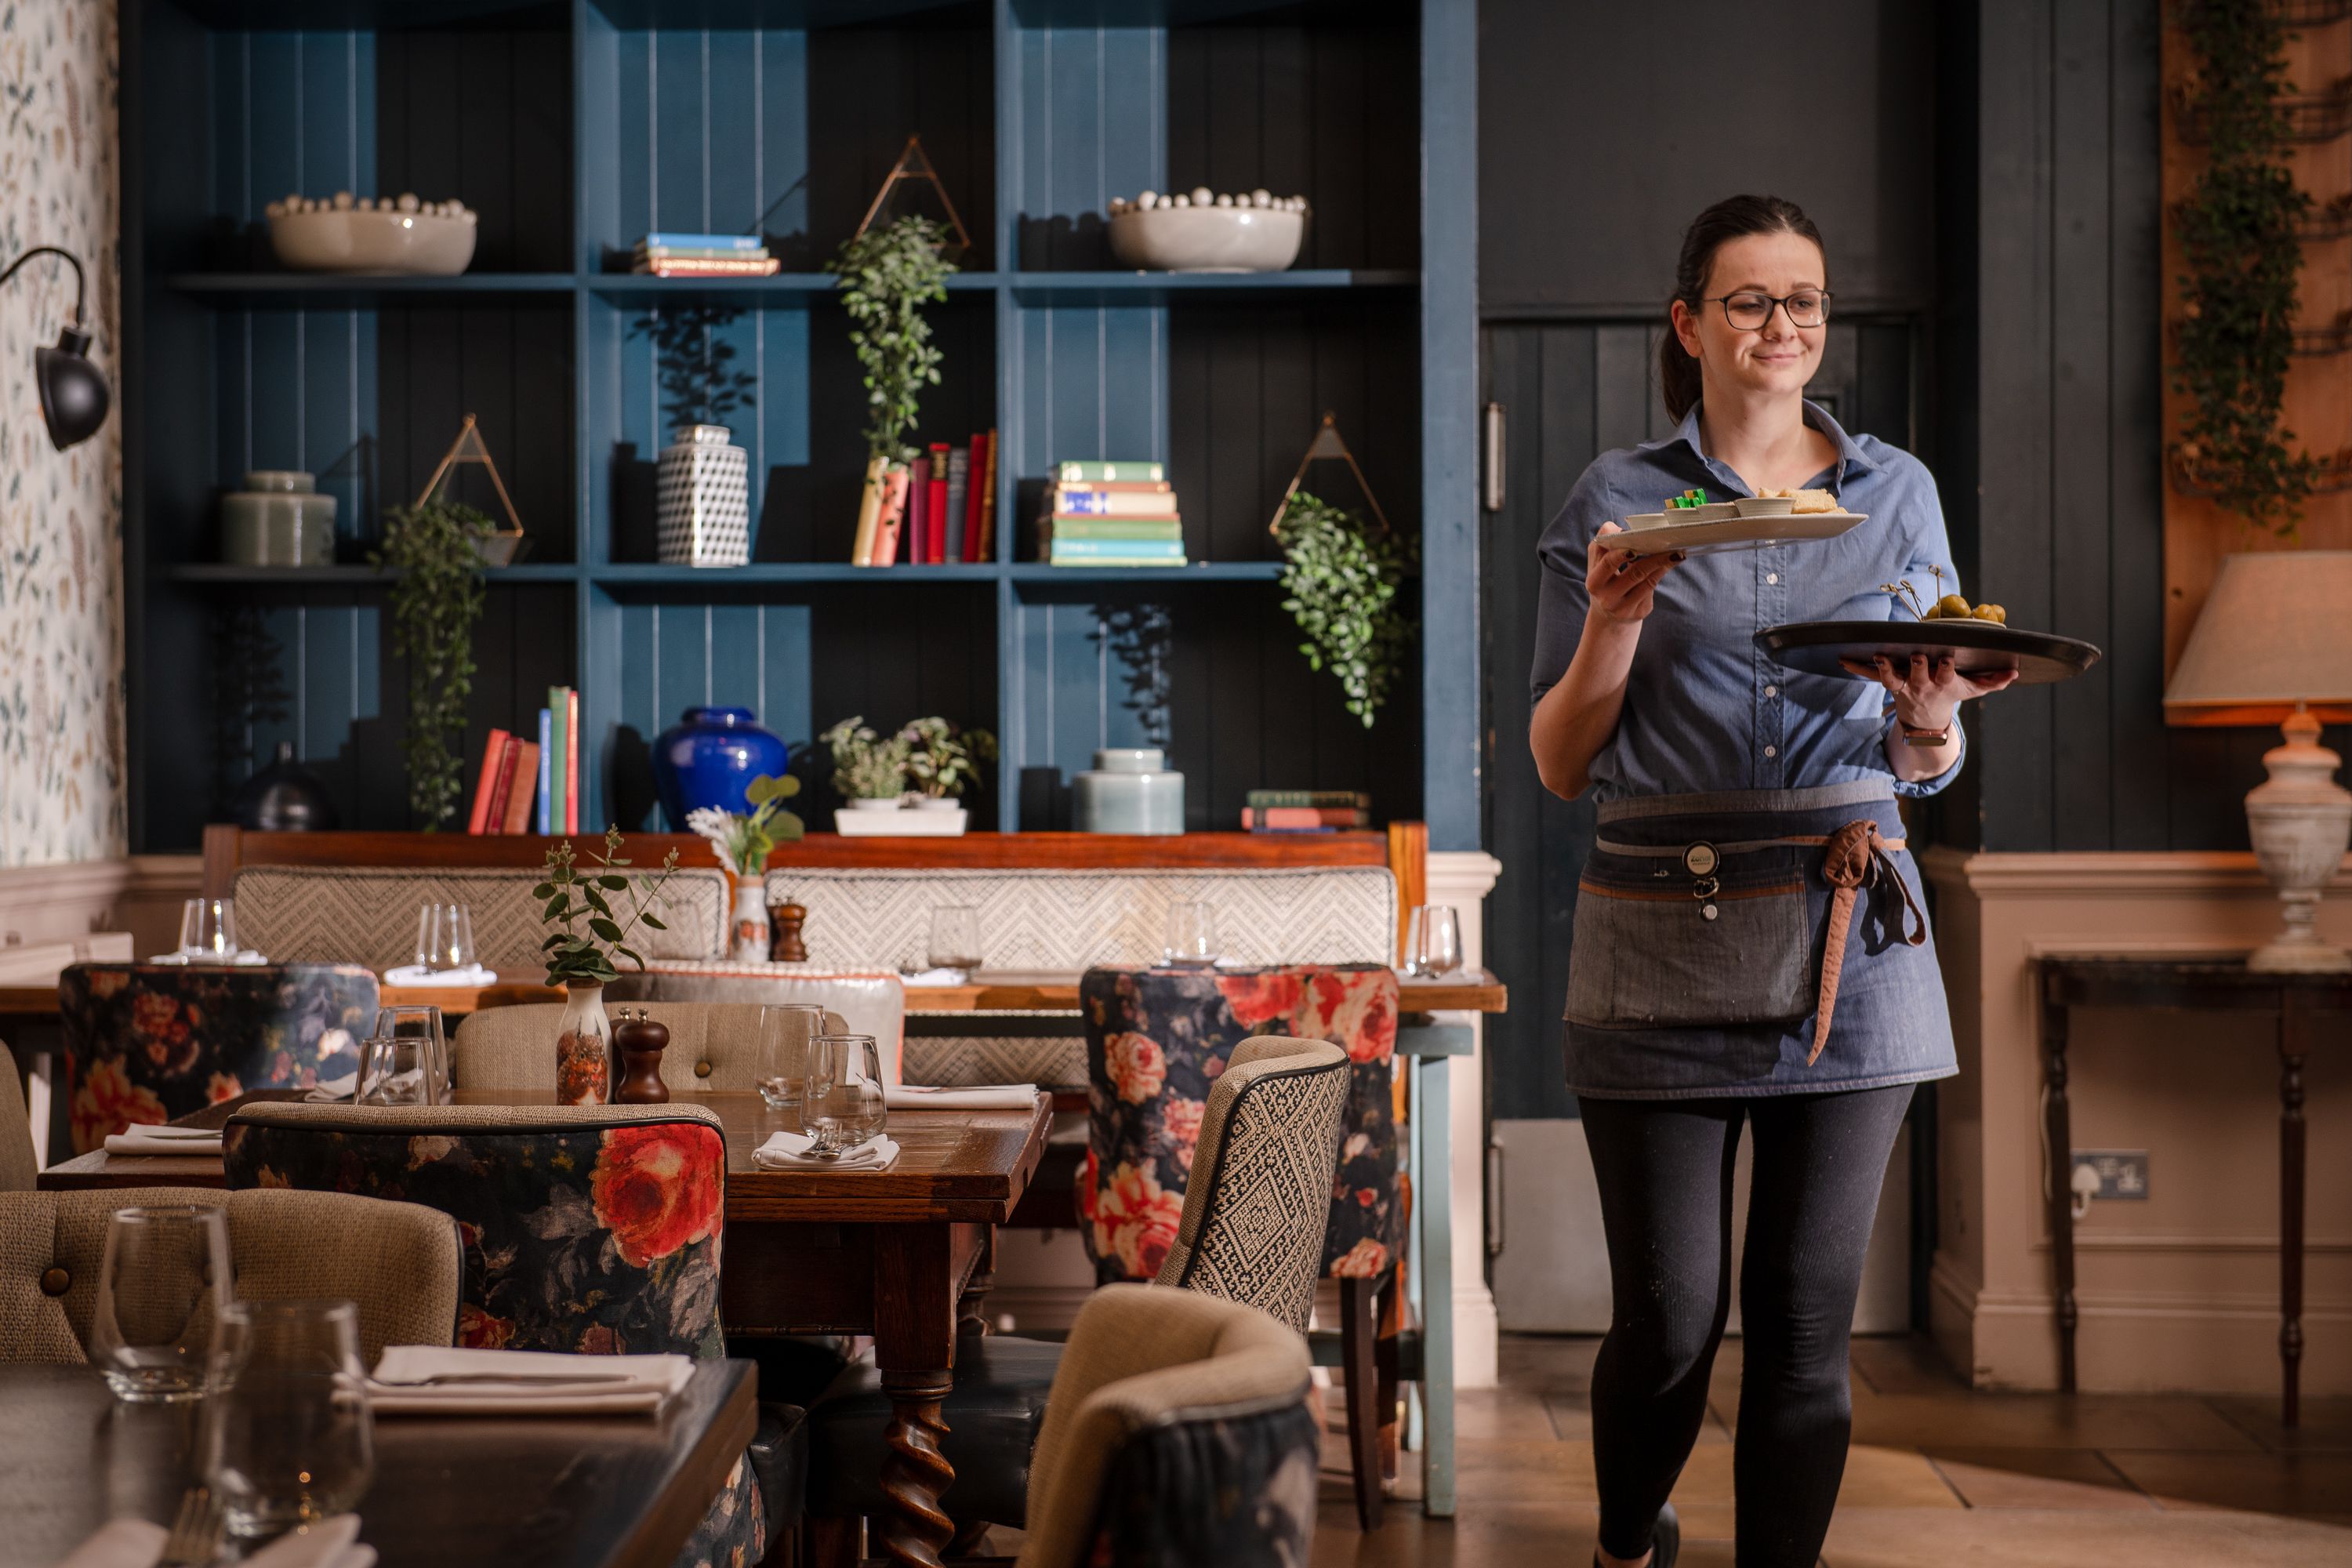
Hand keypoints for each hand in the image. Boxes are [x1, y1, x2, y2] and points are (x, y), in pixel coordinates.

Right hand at [1586, 523, 1683, 624]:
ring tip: (1676, 553)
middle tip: (1669, 546)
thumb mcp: (1596, 564)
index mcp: (1594, 582)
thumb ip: (1603, 544)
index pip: (1608, 563)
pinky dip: (1661, 573)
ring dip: (1664, 564)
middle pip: (1634, 573)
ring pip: (1648, 581)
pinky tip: (1670, 564)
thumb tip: (1622, 529)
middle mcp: (1607, 598)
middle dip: (1653, 558)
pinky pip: (1652, 589)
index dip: (1622, 553)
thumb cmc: (1604, 581)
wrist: (1607, 615)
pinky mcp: (1639, 612)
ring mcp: (1624, 608)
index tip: (1636, 542)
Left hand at [1839, 652, 2019, 730]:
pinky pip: (1870, 675)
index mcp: (1942, 683)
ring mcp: (1903, 684)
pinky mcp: (1889, 683)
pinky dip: (1857, 668)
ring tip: (1878, 658)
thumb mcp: (1973, 690)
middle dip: (1918, 665)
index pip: (1947, 674)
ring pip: (1892, 676)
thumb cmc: (1951, 694)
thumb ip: (1993, 681)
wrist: (1925, 720)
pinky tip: (1842, 659)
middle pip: (1918, 673)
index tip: (1949, 660)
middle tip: (1918, 656)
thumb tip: (2015, 672)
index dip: (1947, 668)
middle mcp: (1921, 683)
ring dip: (1884, 668)